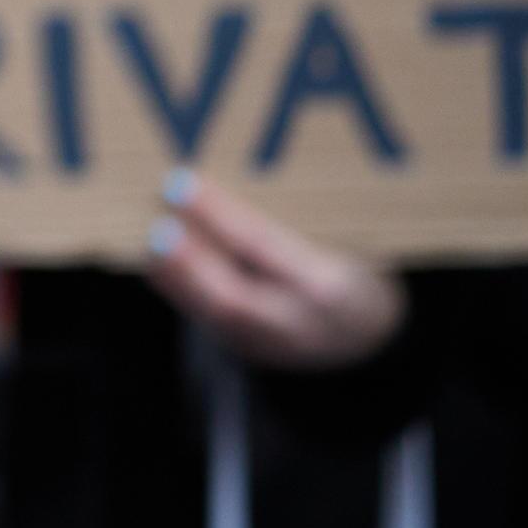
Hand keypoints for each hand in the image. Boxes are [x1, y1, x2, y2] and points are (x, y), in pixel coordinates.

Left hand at [146, 171, 405, 370]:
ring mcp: (277, 346)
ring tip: (152, 239)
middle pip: (234, 296)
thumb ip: (303, 214)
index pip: (263, 246)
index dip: (218, 215)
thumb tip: (237, 174)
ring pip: (218, 316)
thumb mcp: (355, 240)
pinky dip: (184, 292)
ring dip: (178, 278)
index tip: (180, 183)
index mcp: (330, 287)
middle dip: (190, 261)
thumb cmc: (361, 273)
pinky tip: (162, 263)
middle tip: (157, 224)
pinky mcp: (256, 352)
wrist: (375, 340)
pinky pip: (214, 324)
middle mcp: (301, 323)